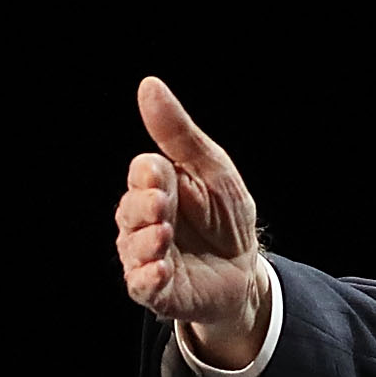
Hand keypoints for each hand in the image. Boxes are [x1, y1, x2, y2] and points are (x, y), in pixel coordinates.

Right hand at [115, 76, 267, 367]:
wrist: (244, 270)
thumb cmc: (225, 217)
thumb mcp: (212, 169)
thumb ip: (178, 133)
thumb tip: (148, 86)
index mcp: (156, 187)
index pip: (142, 174)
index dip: (148, 176)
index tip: (159, 176)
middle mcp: (143, 221)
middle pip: (130, 209)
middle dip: (144, 207)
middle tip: (162, 206)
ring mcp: (146, 256)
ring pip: (132, 246)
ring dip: (146, 241)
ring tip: (164, 236)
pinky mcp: (155, 290)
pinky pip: (141, 285)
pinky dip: (148, 277)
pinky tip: (161, 269)